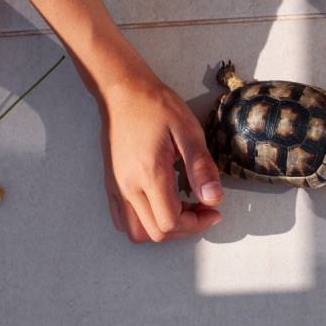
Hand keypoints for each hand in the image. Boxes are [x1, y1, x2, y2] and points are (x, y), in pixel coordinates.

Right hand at [98, 69, 222, 241]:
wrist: (122, 92)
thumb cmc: (156, 106)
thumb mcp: (188, 131)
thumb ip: (202, 168)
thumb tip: (214, 198)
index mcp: (149, 173)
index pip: (171, 221)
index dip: (197, 223)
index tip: (213, 210)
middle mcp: (128, 187)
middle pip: (156, 233)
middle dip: (185, 228)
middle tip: (202, 208)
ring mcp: (116, 188)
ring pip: (137, 232)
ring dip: (163, 228)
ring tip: (182, 207)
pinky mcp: (111, 185)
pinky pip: (123, 220)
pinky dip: (145, 222)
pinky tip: (161, 204)